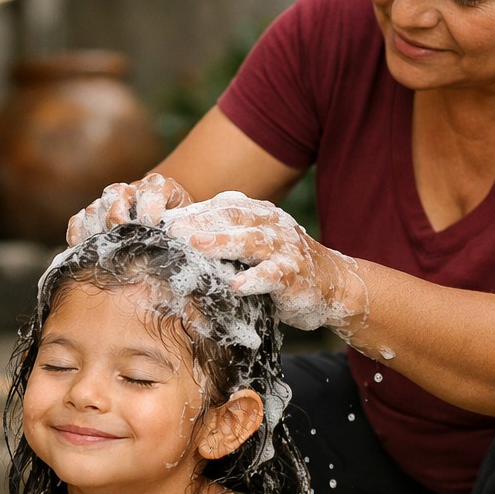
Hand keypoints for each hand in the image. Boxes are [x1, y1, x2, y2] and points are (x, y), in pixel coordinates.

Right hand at [66, 172, 191, 244]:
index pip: (152, 190)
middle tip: (123, 233)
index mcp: (160, 187)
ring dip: (97, 225)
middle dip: (119, 215)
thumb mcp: (190, 226)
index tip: (152, 222)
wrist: (167, 223)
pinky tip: (81, 244)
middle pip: (116, 195)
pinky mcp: (95, 215)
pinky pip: (80, 218)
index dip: (149, 206)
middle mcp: (132, 190)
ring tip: (104, 243)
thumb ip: (187, 229)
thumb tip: (180, 238)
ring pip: (97, 206)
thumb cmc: (181, 229)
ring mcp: (111, 202)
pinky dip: (79, 230)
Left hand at [162, 192, 368, 336]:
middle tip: (171, 230)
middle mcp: (271, 224)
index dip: (193, 211)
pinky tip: (236, 286)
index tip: (162, 220)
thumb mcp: (252, 246)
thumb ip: (223, 239)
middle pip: (233, 216)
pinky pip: (272, 276)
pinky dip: (254, 280)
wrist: (332, 284)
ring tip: (196, 246)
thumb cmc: (280, 266)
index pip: (221, 206)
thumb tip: (176, 237)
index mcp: (258, 213)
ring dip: (222, 242)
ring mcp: (284, 248)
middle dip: (200, 221)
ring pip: (251, 241)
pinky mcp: (294, 275)